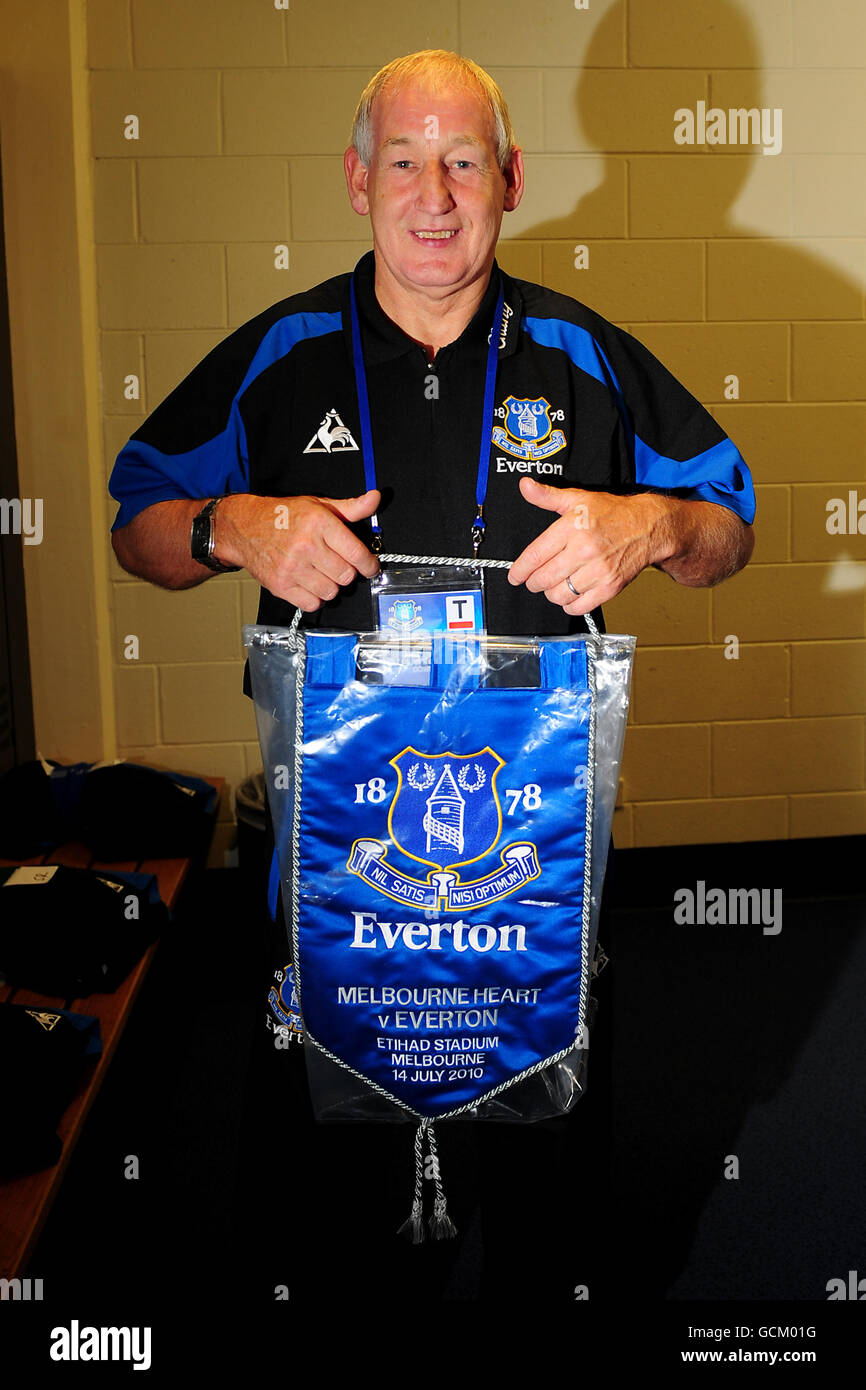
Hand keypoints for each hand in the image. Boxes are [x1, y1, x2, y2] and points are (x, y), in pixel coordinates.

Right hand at [216, 490, 380, 609]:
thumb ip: (350, 508)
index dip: (369, 565)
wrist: (245, 528)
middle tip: (337, 564)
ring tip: (321, 572)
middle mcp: (306, 546)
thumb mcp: (318, 505)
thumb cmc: (283, 516)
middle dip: (346, 572)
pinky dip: (314, 598)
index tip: (370, 567)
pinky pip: (312, 603)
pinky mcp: (281, 585)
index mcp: (319, 524)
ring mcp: (292, 568)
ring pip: (331, 592)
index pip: (357, 554)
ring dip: (330, 585)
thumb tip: (375, 498)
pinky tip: (309, 583)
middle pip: (346, 576)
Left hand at [508, 478, 666, 613]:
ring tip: (554, 585)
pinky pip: (579, 606)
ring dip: (551, 593)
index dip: (520, 570)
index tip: (515, 576)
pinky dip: (569, 604)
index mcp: (572, 528)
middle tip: (534, 580)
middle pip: (543, 579)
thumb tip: (525, 486)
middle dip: (533, 583)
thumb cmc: (612, 513)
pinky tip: (571, 593)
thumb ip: (547, 496)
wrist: (648, 527)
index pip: (535, 555)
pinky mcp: (609, 587)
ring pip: (559, 595)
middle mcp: (584, 550)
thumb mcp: (577, 499)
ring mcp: (598, 571)